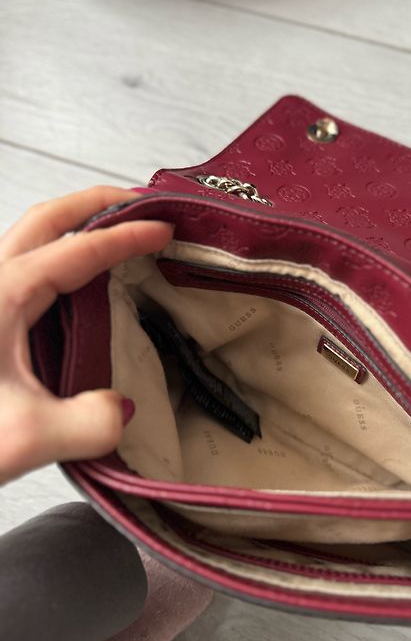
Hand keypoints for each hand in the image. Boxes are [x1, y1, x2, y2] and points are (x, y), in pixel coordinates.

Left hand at [0, 186, 172, 484]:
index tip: (164, 229)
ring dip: (75, 223)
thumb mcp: (23, 439)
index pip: (79, 249)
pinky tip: (77, 282)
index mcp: (1, 295)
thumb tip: (120, 409)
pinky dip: (59, 254)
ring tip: (114, 231)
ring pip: (30, 237)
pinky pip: (23, 266)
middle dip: (99, 201)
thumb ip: (89, 423)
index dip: (128, 234)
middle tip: (141, 202)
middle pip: (47, 218)